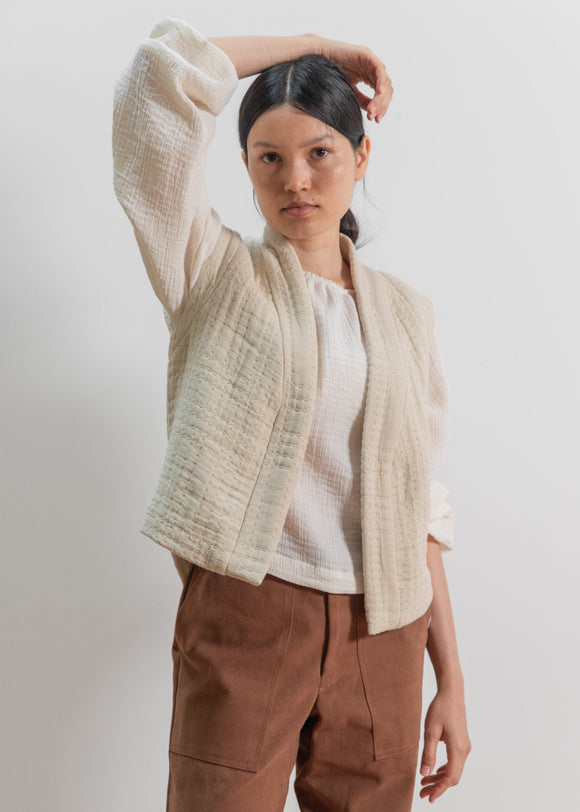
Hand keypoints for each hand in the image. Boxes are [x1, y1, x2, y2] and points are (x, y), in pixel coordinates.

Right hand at [317, 37, 393, 122]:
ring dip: (380, 98)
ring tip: (372, 110)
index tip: (376, 120)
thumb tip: (372, 112)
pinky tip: (379, 94)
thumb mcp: (349, 91)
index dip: (382, 108)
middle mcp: (372, 70)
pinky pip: (379, 70)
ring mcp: (371, 62)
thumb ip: (362, 100)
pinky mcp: (367, 55)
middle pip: (386, 90)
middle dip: (382, 105)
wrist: (319, 58)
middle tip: (373, 117)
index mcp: (369, 77)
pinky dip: (381, 82)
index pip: (382, 95)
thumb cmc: (330, 73)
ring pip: (385, 82)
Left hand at [419, 686, 470, 802]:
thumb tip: (424, 773)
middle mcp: (464, 750)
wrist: (452, 692)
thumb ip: (428, 753)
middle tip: (422, 792)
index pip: (450, 778)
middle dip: (438, 786)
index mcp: (457, 749)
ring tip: (424, 782)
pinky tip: (434, 771)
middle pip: (453, 777)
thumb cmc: (440, 708)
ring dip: (440, 778)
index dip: (439, 790)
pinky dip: (445, 770)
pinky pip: (455, 762)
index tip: (429, 798)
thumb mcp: (430, 730)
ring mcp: (465, 746)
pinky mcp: (462, 742)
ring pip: (454, 770)